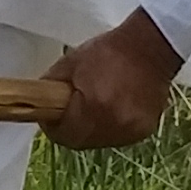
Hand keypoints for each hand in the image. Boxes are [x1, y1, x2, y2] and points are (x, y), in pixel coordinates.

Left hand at [44, 9, 177, 149]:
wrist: (150, 48)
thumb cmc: (107, 52)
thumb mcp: (69, 64)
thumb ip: (51, 87)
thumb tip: (40, 104)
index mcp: (94, 107)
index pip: (63, 134)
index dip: (52, 126)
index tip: (49, 115)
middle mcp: (114, 124)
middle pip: (80, 141)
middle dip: (69, 129)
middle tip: (66, 112)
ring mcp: (131, 131)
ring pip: (98, 141)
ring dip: (89, 129)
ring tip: (91, 106)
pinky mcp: (144, 131)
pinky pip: (116, 137)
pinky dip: (108, 127)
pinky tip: (110, 107)